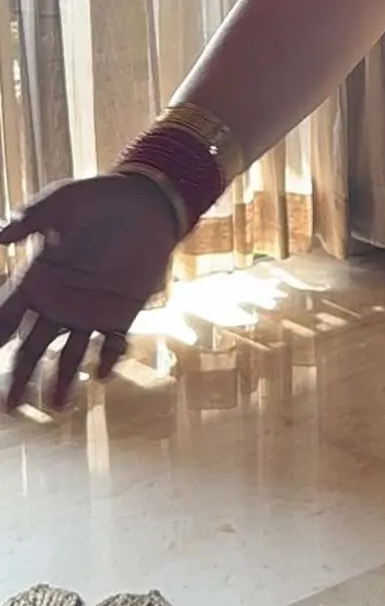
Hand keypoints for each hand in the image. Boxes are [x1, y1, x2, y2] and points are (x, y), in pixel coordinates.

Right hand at [0, 174, 180, 411]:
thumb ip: (31, 218)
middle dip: (18, 376)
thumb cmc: (100, 197)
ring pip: (69, 354)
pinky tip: (101, 374)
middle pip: (31, 347)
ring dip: (61, 381)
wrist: (148, 201)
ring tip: (55, 408)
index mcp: (38, 277)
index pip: (5, 316)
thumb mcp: (61, 202)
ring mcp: (90, 309)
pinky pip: (112, 342)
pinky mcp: (122, 310)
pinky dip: (108, 359)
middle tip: (9, 407)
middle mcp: (59, 300)